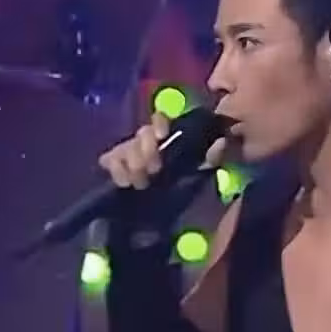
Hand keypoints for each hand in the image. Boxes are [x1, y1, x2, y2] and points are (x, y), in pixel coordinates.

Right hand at [98, 112, 227, 189]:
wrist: (169, 212)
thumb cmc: (188, 184)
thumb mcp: (204, 169)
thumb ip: (213, 156)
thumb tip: (221, 141)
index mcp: (169, 136)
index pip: (160, 119)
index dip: (159, 124)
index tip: (162, 136)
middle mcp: (148, 141)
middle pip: (141, 134)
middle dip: (146, 151)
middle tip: (154, 170)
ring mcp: (130, 153)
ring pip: (124, 147)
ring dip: (132, 163)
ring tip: (141, 183)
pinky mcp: (117, 167)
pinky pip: (109, 160)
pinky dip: (117, 170)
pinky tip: (125, 183)